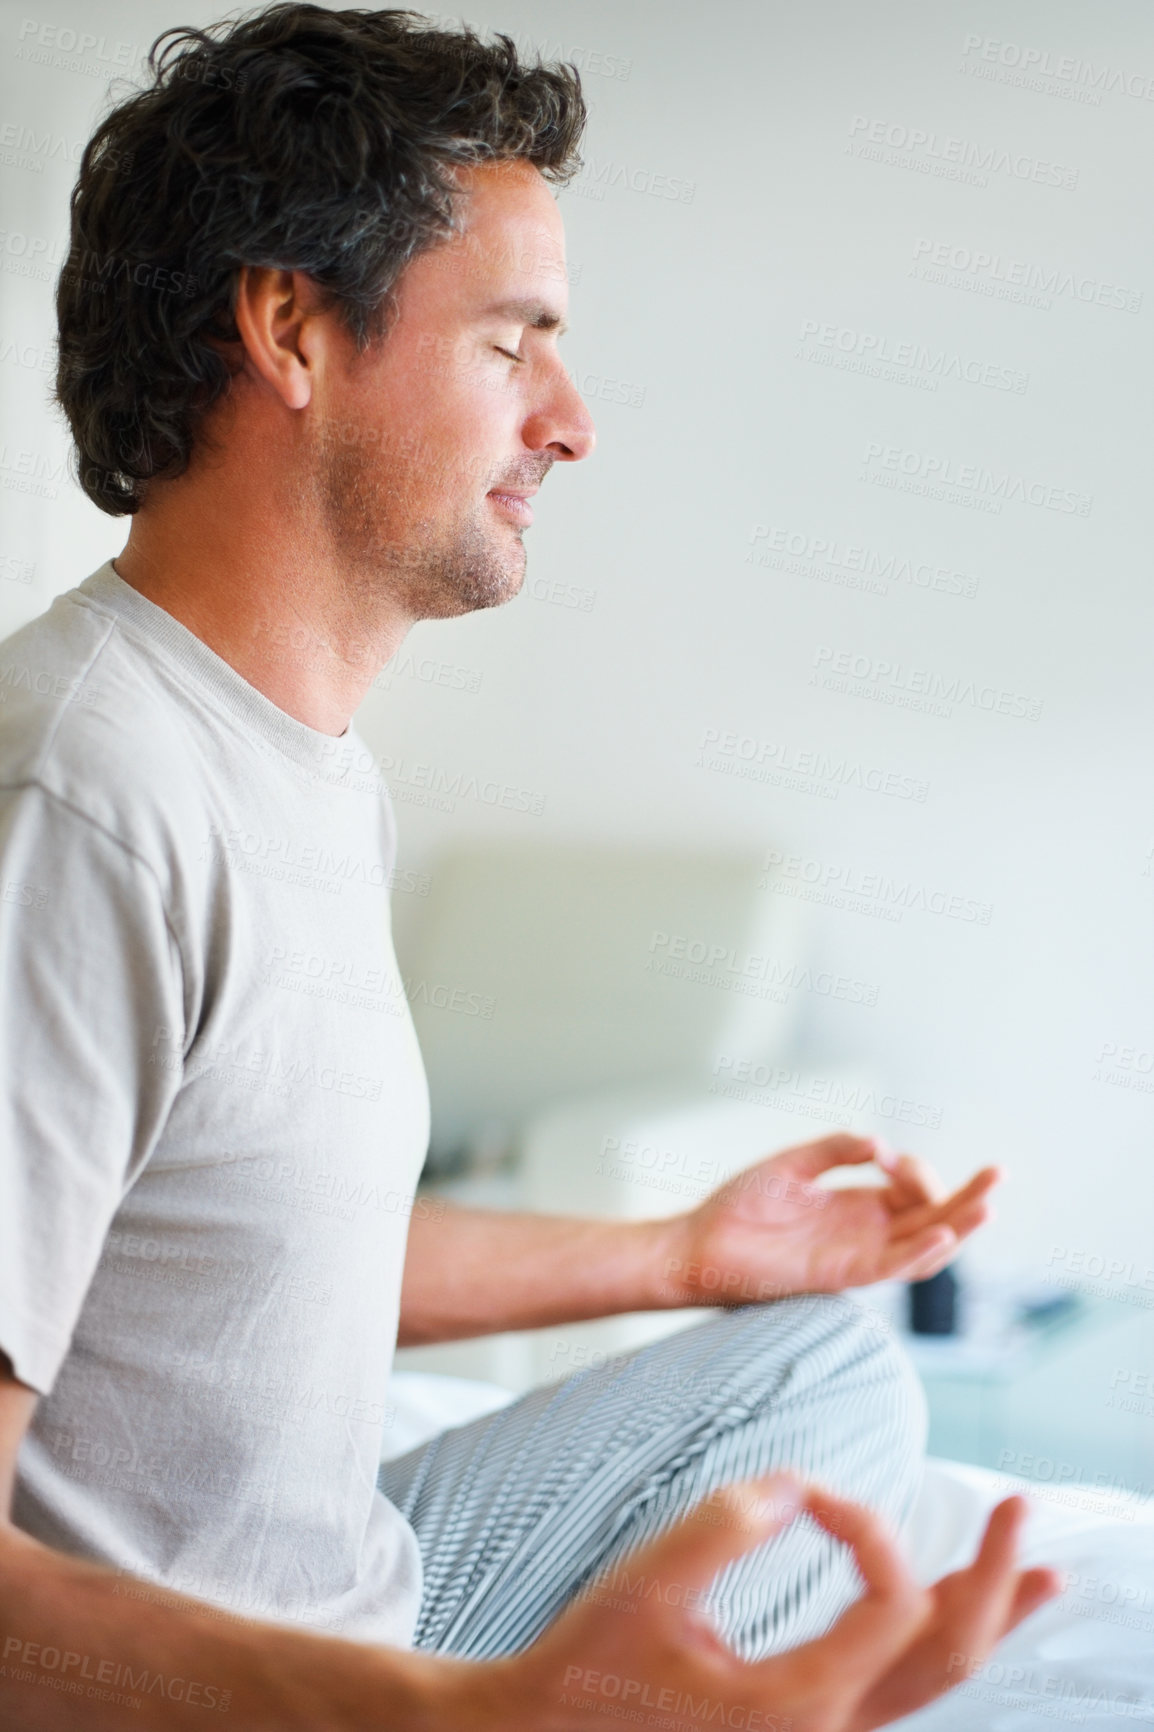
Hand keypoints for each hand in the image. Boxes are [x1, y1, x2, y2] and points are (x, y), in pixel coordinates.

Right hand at [482, 1473, 1060, 1731]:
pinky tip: (964, 1614)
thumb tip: (796, 1483)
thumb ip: (726, 1523)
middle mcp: (826, 1731)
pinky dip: (949, 1647)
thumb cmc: (592, 1660)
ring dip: (989, 1621)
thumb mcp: (650, 1581)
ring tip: (1038, 1574)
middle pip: (947, 1659)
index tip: (809, 1491)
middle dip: (994, 1582)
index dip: (867, 1525)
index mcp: (795, 1701)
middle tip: (1021, 1512)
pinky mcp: (808, 1725)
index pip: (891, 1600)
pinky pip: (905, 1690)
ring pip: (936, 1684)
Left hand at [659, 1132, 998, 1304]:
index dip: (916, 1170)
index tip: (888, 1155)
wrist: (699, 1244)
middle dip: (968, 1197)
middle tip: (999, 1173)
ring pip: (924, 1247)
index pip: (913, 1191)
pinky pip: (890, 1268)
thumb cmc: (739, 1207)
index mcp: (857, 1206)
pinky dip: (919, 1254)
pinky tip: (942, 1236)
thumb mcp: (791, 1165)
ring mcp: (857, 1255)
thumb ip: (835, 1150)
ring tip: (989, 1205)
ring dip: (958, 1228)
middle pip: (933, 1219)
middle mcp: (865, 1233)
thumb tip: (881, 1144)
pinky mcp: (840, 1275)